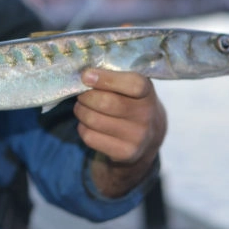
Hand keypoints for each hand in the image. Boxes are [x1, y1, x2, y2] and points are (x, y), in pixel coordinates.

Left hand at [74, 68, 166, 196]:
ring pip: (93, 120)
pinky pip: (90, 137)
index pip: (133, 84)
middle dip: (85, 96)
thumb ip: (112, 76)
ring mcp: (137, 137)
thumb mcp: (130, 86)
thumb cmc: (131, 102)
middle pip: (105, 102)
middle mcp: (146, 116)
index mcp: (148, 93)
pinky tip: (88, 124)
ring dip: (80, 111)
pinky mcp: (125, 153)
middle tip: (81, 94)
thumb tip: (85, 75)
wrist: (148, 138)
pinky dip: (82, 128)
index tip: (86, 76)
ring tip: (82, 107)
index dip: (106, 79)